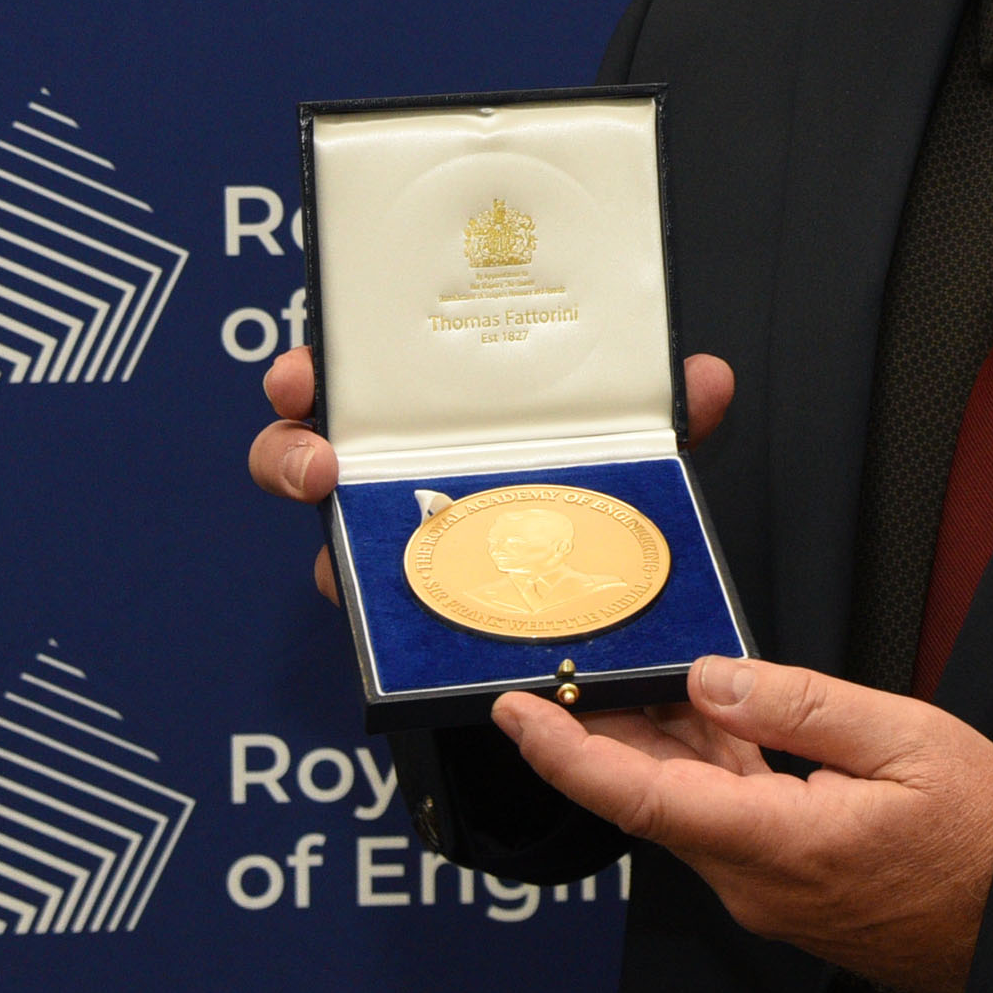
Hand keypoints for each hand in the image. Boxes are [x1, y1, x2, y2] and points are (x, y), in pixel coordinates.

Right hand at [250, 344, 736, 602]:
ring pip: (327, 544)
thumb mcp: (625, 446)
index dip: (311, 374)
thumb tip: (704, 378)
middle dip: (288, 451)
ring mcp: (393, 547)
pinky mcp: (410, 614)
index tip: (305, 377)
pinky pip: (379, 618)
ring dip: (328, 552)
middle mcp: (394, 475)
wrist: (596, 601)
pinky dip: (386, 617)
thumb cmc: (582, 494)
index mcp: (430, 415)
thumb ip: (661, 412)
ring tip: (345, 552)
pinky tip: (413, 616)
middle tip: (317, 461)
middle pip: (304, 454)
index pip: (352, 381)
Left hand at [495, 655, 992, 992]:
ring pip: (689, 809)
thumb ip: (800, 708)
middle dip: (605, 732)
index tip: (517, 712)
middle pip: (654, 800)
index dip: (569, 754)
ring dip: (659, 745)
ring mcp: (769, 894)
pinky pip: (728, 822)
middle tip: (572, 665)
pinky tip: (710, 719)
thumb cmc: (984, 838)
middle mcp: (756, 883)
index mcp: (779, 844)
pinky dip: (707, 767)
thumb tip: (711, 679)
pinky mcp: (788, 891)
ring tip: (636, 676)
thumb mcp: (906, 741)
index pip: (642, 798)